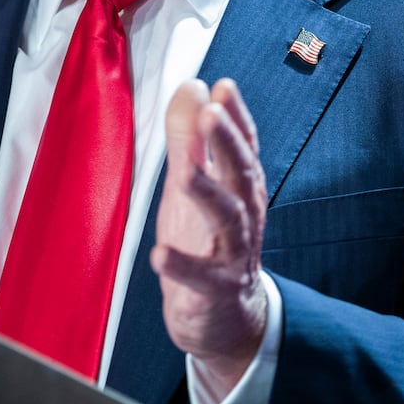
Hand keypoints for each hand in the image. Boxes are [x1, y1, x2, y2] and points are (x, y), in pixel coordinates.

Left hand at [150, 78, 268, 398]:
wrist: (224, 318)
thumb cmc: (206, 241)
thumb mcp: (194, 183)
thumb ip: (188, 136)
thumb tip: (194, 85)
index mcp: (240, 186)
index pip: (243, 145)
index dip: (235, 116)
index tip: (224, 86)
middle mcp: (244, 214)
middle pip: (240, 173)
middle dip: (227, 143)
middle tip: (212, 113)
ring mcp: (233, 252)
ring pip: (226, 219)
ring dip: (207, 193)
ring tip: (184, 173)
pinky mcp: (216, 290)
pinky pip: (201, 278)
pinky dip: (182, 266)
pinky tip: (159, 254)